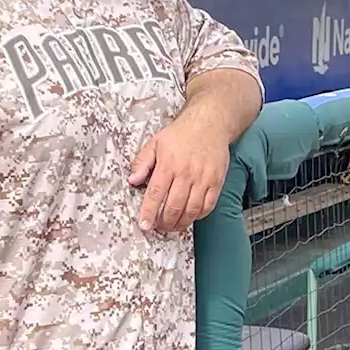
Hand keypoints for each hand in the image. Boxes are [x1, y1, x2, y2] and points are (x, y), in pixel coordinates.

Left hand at [128, 118, 230, 233]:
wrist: (209, 123)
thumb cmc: (182, 134)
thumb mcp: (156, 143)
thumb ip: (142, 162)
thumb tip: (133, 180)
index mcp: (169, 164)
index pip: (156, 193)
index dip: (148, 212)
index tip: (144, 224)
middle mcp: (186, 173)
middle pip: (174, 207)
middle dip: (164, 223)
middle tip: (158, 227)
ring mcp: (203, 179)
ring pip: (191, 210)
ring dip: (180, 223)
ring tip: (172, 226)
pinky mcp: (216, 181)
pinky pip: (208, 206)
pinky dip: (198, 216)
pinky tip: (190, 216)